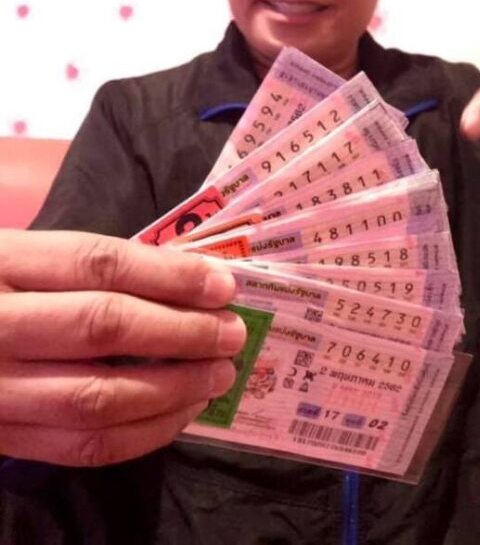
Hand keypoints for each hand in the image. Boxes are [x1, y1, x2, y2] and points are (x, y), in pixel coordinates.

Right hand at [0, 229, 245, 466]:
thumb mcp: (22, 256)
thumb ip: (89, 266)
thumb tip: (190, 277)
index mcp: (2, 263)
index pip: (96, 263)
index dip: (167, 274)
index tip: (222, 284)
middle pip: (103, 326)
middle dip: (181, 331)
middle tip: (232, 333)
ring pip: (96, 397)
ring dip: (173, 388)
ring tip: (219, 375)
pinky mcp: (1, 438)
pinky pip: (81, 448)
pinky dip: (144, 434)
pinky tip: (182, 412)